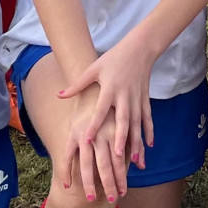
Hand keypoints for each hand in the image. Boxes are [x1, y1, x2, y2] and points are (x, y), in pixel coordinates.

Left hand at [58, 40, 157, 202]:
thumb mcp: (93, 69)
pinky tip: (148, 147)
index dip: (94, 125)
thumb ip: (77, 84)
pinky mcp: (145, 100)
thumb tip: (59, 95)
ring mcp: (137, 99)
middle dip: (121, 139)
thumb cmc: (113, 58)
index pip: (101, 111)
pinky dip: (149, 133)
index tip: (88, 141)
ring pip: (137, 124)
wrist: (139, 48)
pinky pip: (148, 119)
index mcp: (110, 89)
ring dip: (136, 142)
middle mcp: (124, 96)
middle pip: (123, 121)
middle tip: (118, 157)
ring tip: (134, 159)